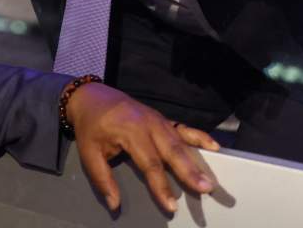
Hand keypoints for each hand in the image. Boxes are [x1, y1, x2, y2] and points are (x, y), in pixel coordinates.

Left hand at [65, 82, 218, 213]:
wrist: (91, 96)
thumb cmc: (90, 126)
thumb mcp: (89, 152)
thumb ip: (102, 178)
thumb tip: (114, 204)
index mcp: (130, 132)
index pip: (150, 163)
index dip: (161, 186)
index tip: (171, 205)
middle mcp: (148, 124)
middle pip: (172, 151)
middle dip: (189, 172)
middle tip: (205, 189)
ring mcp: (157, 119)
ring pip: (180, 141)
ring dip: (196, 160)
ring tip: (211, 178)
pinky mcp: (161, 118)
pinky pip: (183, 127)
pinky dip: (199, 136)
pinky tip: (214, 146)